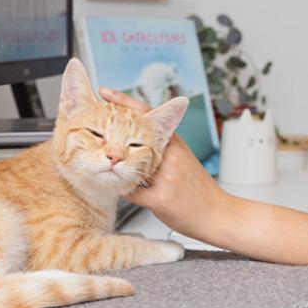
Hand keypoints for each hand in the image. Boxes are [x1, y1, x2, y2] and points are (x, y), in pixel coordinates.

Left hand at [99, 88, 227, 237]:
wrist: (219, 214)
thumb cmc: (199, 191)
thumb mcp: (182, 162)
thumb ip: (161, 152)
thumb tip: (134, 148)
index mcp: (174, 144)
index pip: (147, 116)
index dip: (124, 102)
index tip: (105, 92)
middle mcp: (170, 156)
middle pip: (133, 138)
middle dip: (111, 130)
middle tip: (87, 122)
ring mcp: (165, 176)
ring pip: (128, 166)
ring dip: (114, 167)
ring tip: (102, 162)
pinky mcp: (160, 198)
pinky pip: (131, 191)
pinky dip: (122, 190)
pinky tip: (117, 190)